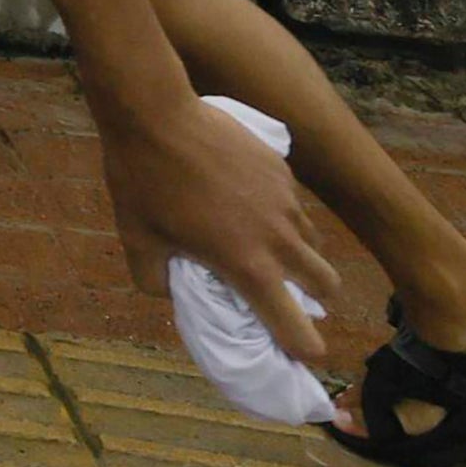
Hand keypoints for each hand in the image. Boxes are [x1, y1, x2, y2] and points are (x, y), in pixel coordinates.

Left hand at [97, 93, 337, 366]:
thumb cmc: (143, 180)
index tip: (304, 354)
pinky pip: (295, 204)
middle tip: (290, 296)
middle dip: (316, 298)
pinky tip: (249, 201)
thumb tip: (172, 290)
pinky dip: (282, 214)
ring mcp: (286, 200)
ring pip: (313, 241)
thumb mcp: (138, 240)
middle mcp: (279, 238)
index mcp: (248, 266)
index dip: (305, 348)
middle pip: (327, 284)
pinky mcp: (282, 169)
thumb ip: (156, 280)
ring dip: (300, 254)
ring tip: (266, 247)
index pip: (296, 327)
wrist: (155, 111)